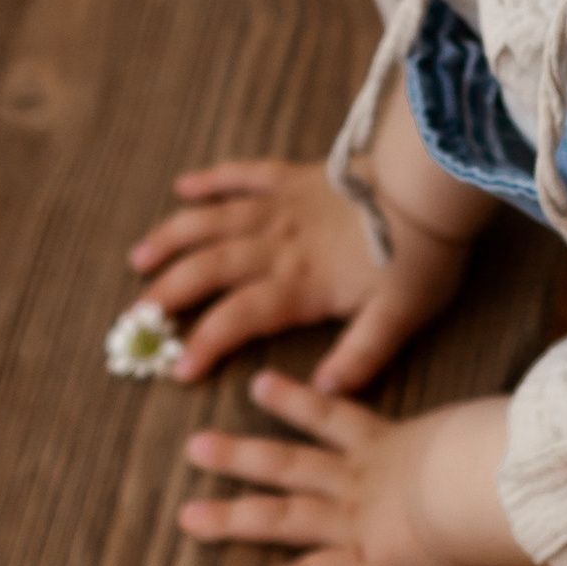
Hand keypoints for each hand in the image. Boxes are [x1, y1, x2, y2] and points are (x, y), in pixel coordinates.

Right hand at [129, 158, 471, 389]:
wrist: (430, 184)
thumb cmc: (421, 254)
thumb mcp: (400, 317)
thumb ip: (360, 357)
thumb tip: (322, 391)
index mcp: (300, 284)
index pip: (238, 318)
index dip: (205, 344)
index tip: (178, 370)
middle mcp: (279, 245)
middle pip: (209, 269)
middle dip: (168, 294)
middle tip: (135, 318)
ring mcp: (283, 206)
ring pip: (212, 221)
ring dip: (172, 238)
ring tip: (139, 259)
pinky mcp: (296, 175)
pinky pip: (244, 173)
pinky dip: (211, 179)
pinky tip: (183, 185)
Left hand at [179, 374, 521, 565]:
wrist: (500, 481)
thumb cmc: (514, 451)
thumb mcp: (503, 423)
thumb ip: (502, 421)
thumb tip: (537, 408)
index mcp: (397, 444)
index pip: (335, 417)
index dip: (295, 402)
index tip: (259, 385)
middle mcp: (365, 479)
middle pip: (290, 463)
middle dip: (242, 455)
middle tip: (195, 446)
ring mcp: (359, 520)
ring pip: (282, 516)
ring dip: (233, 516)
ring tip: (187, 517)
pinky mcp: (366, 563)